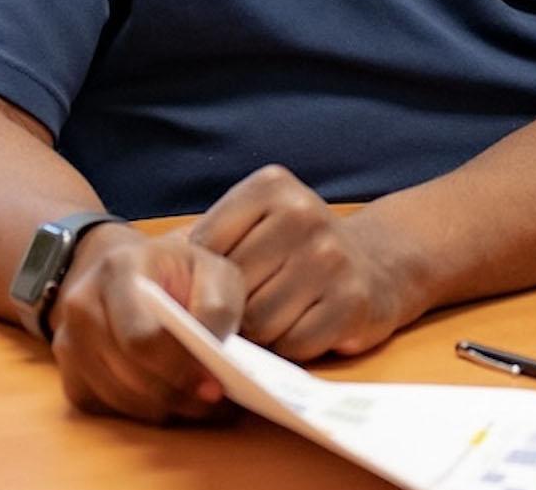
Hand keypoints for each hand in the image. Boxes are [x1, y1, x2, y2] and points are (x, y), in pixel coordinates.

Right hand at [47, 225, 244, 423]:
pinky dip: (142, 410)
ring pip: (118, 396)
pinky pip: (106, 408)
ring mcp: (69, 343)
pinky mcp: (70, 374)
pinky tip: (169, 398)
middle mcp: (82, 305)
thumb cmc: (181, 273)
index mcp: (118, 270)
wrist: (137, 270)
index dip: (179, 368)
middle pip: (128, 373)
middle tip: (212, 399)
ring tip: (199, 401)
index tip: (214, 385)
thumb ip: (216, 307)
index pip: (140, 337)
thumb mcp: (212, 272)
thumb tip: (210, 351)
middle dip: (175, 392)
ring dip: (162, 406)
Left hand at [189, 165, 427, 360]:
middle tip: (256, 306)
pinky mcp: (353, 301)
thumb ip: (210, 245)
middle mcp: (303, 214)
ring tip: (280, 317)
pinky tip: (305, 327)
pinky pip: (295, 344)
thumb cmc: (296, 252)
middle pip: (233, 290)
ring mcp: (331, 257)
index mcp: (271, 187)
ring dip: (262, 334)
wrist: (379, 263)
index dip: (208, 278)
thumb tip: (156, 296)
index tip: (226, 281)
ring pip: (260, 322)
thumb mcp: (255, 226)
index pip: (207, 248)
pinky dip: (292, 348)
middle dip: (235, 310)